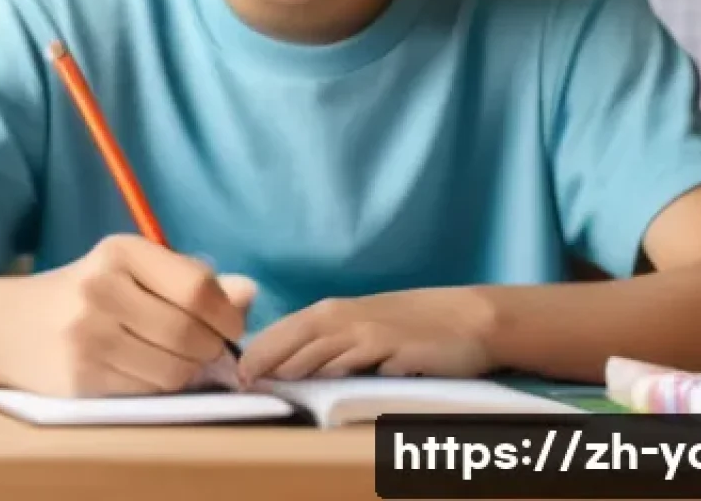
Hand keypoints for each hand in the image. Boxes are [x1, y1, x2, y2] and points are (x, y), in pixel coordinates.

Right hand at [0, 234, 256, 397]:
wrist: (12, 325)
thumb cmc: (90, 291)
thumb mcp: (136, 269)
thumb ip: (193, 279)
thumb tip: (249, 292)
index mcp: (122, 251)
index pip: (197, 286)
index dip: (227, 313)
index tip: (232, 325)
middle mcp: (103, 289)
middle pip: (189, 334)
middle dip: (211, 348)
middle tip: (207, 348)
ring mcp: (88, 336)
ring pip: (173, 371)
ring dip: (188, 371)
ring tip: (176, 358)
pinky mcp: (80, 378)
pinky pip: (147, 393)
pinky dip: (161, 387)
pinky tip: (147, 370)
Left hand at [236, 287, 497, 384]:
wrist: (465, 317)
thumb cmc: (407, 325)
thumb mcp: (359, 328)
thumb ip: (326, 346)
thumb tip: (283, 368)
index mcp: (329, 313)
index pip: (280, 332)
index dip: (255, 354)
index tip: (234, 377)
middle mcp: (342, 319)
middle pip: (291, 344)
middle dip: (265, 366)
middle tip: (242, 386)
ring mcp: (367, 333)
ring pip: (318, 356)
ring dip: (293, 373)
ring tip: (270, 387)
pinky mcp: (392, 349)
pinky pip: (359, 364)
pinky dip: (340, 375)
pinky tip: (325, 388)